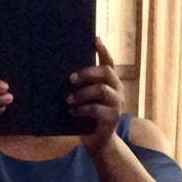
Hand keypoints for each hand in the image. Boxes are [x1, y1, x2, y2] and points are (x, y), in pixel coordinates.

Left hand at [67, 37, 124, 155]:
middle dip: (87, 73)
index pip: (109, 62)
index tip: (95, 39)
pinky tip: (72, 112)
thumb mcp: (85, 99)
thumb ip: (81, 87)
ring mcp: (117, 104)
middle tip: (71, 79)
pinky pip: (96, 109)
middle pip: (106, 72)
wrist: (98, 142)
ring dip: (82, 93)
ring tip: (68, 99)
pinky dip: (82, 109)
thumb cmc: (88, 118)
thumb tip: (64, 74)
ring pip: (101, 90)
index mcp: (111, 83)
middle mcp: (118, 90)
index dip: (103, 50)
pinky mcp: (112, 118)